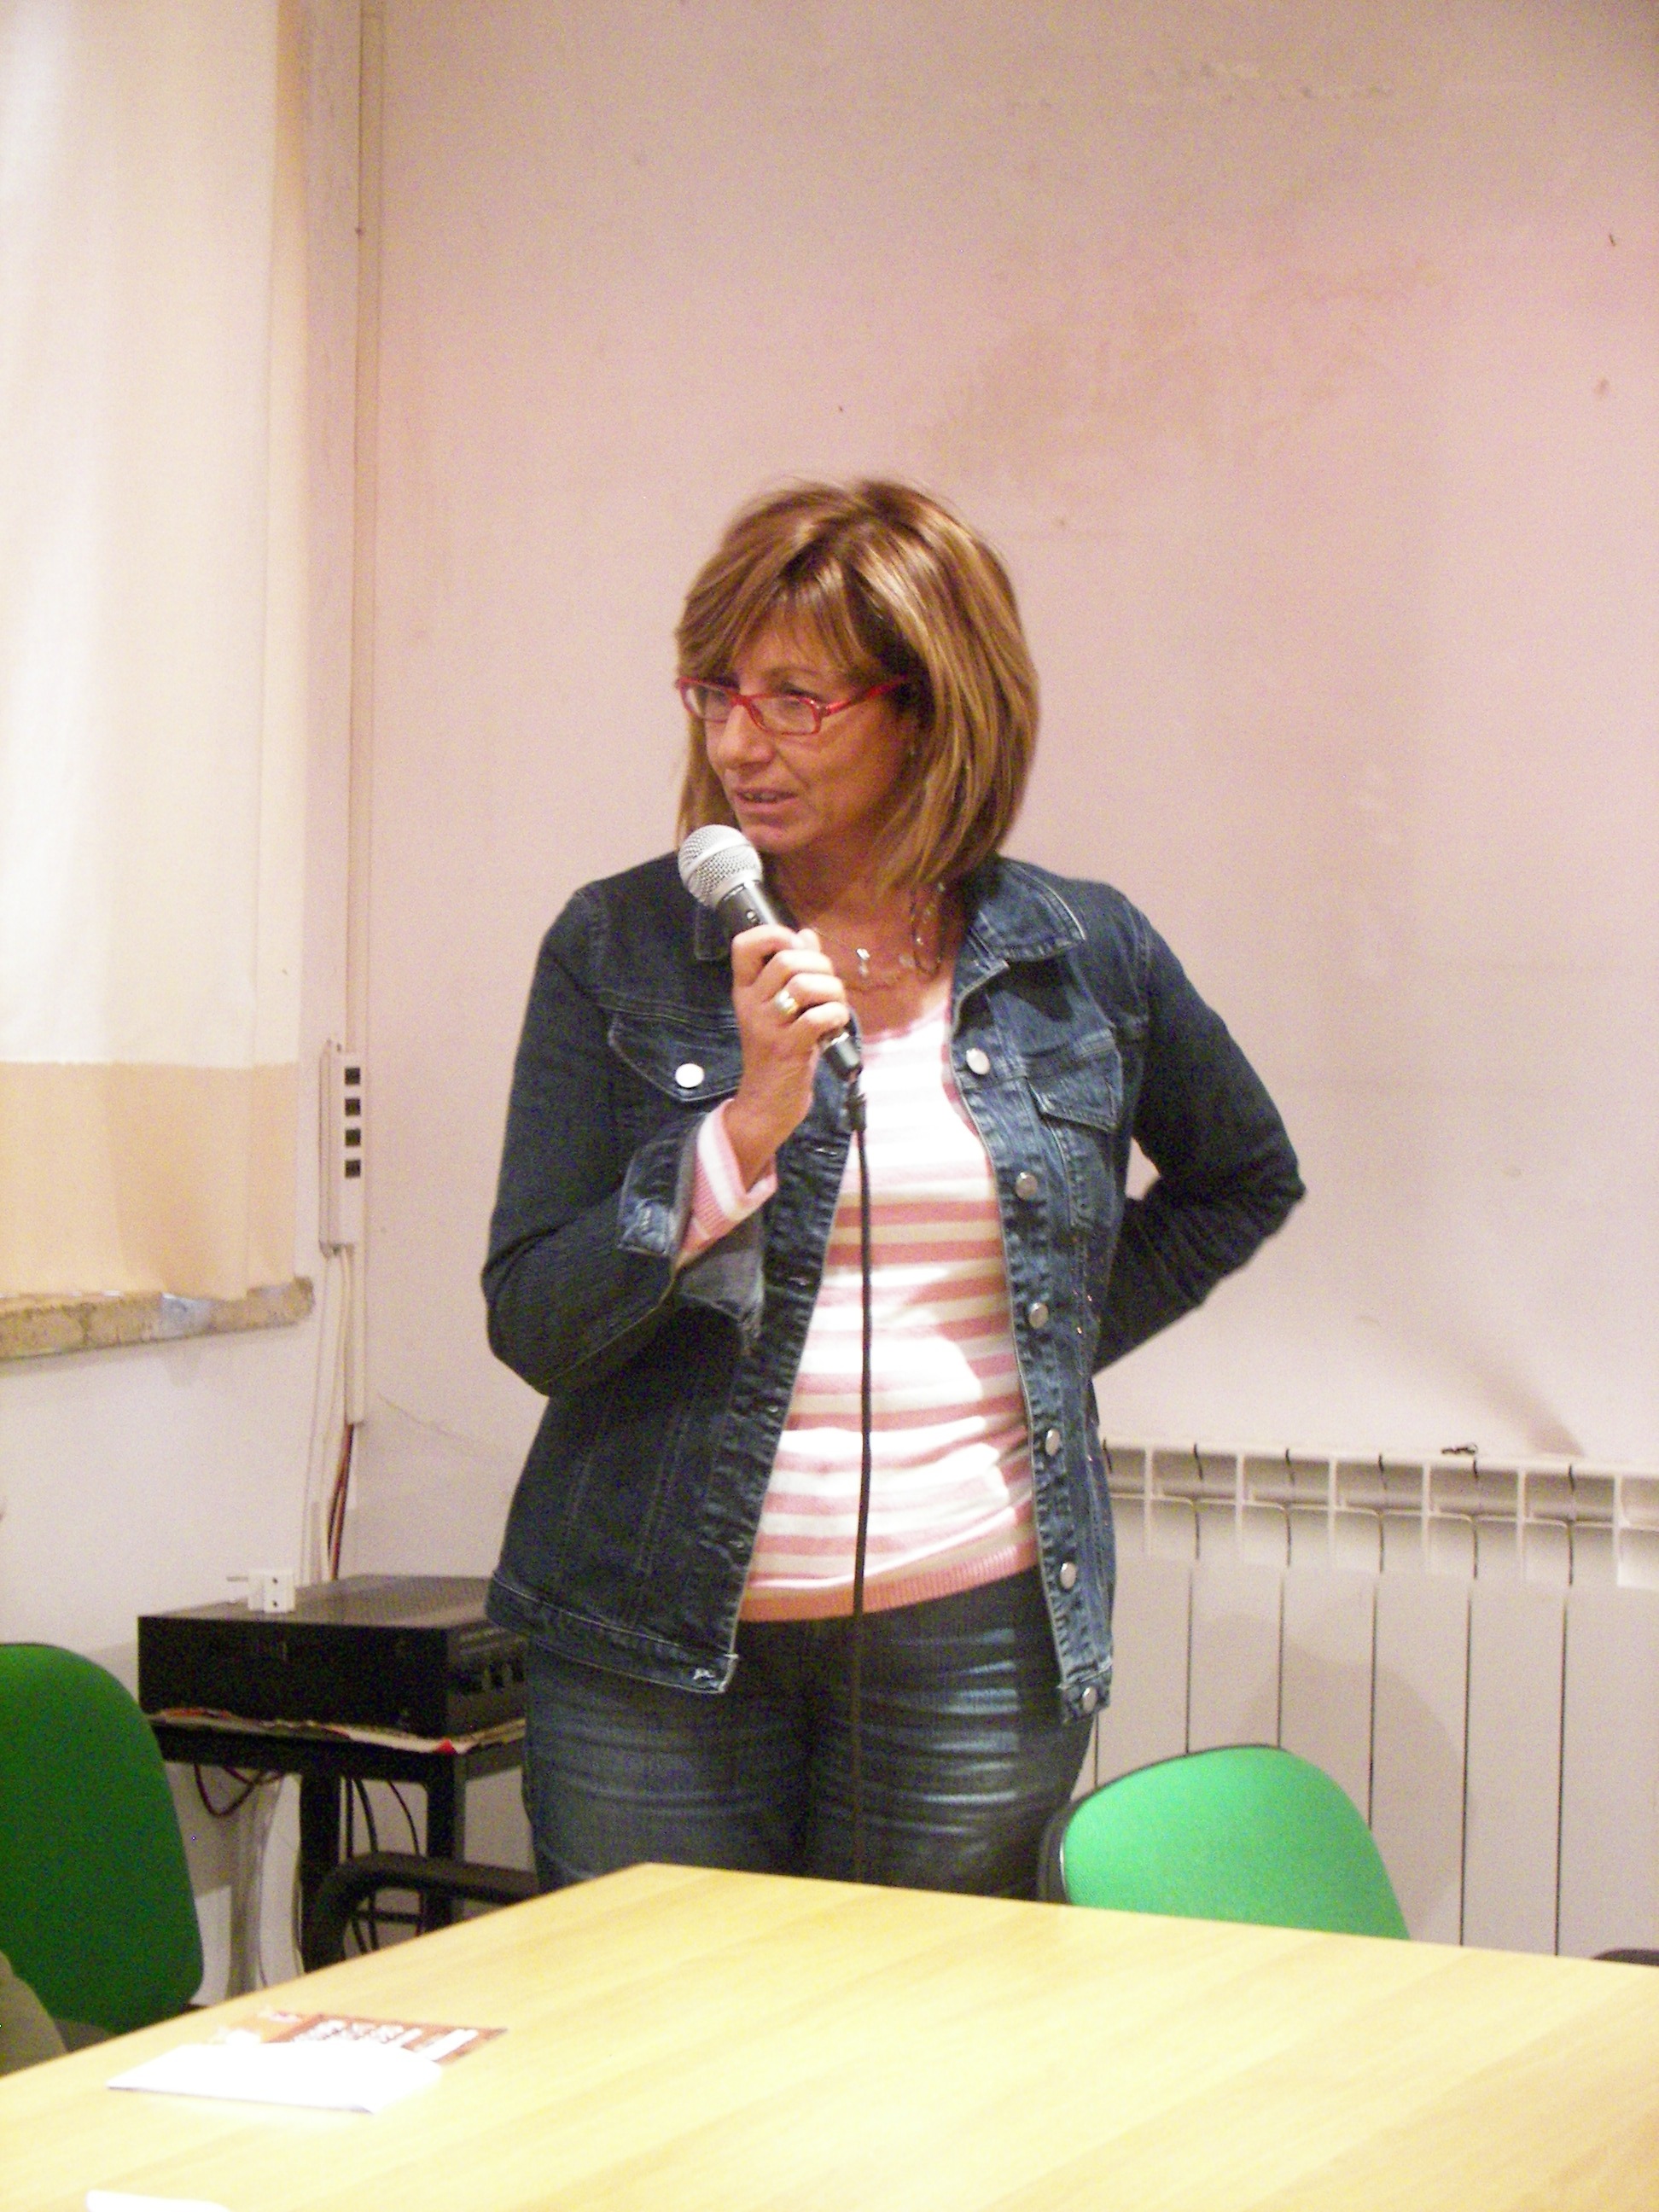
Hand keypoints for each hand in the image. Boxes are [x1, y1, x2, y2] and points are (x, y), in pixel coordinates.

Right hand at [724, 924, 849, 1185]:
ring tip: (834, 1007)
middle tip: (828, 987)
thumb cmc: (779, 1052)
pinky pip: (818, 1017)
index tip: (797, 949)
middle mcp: (751, 1004)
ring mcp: (767, 1027)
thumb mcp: (781, 1009)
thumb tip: (808, 935)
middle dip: (820, 965)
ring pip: (804, 985)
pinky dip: (836, 1015)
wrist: (766, 1103)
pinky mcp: (787, 1049)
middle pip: (786, 959)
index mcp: (745, 990)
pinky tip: (834, 1027)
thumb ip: (793, 971)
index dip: (775, 934)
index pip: (743, 944)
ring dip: (831, 991)